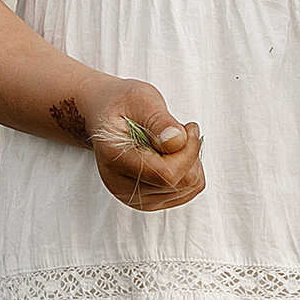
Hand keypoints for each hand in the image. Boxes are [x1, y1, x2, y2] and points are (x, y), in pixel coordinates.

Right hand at [54, 77, 204, 210]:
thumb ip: (159, 121)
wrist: (107, 120)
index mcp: (115, 159)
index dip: (188, 151)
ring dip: (191, 162)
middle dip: (190, 153)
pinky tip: (175, 154)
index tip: (189, 127)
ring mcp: (133, 197)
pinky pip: (186, 193)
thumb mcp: (140, 99)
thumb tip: (177, 141)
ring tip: (174, 141)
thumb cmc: (123, 105)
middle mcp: (121, 186)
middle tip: (181, 130)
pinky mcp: (147, 200)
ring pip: (187, 189)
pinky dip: (189, 171)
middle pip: (180, 183)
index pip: (166, 174)